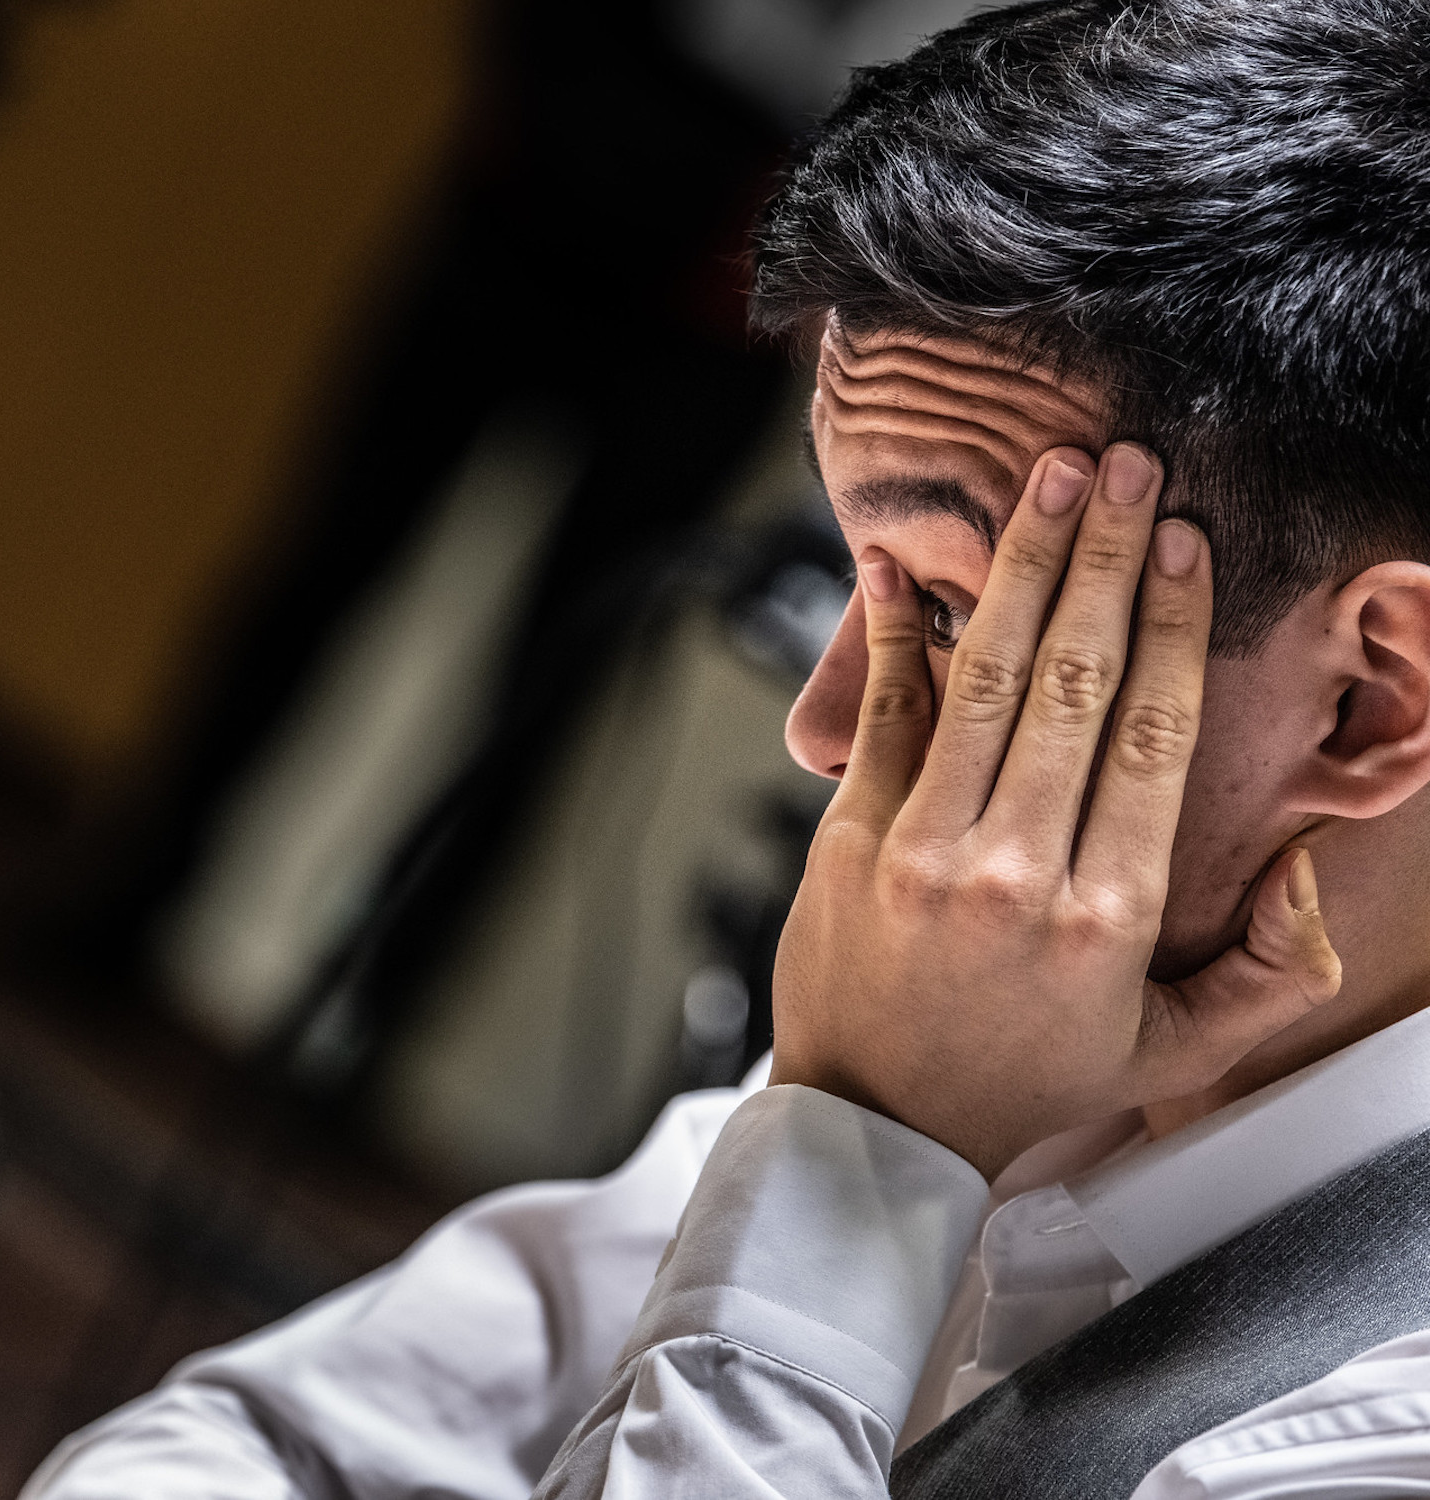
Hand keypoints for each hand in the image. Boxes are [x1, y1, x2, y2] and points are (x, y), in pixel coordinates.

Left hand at [768, 443, 1342, 1178]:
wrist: (875, 1125)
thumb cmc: (1018, 1082)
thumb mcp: (1167, 1054)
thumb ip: (1266, 975)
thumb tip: (1311, 871)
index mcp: (1106, 914)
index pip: (1155, 738)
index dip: (1175, 627)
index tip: (1185, 548)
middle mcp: (1015, 870)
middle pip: (1074, 682)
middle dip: (1106, 561)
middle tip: (1128, 468)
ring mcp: (921, 849)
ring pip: (984, 678)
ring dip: (1021, 568)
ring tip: (1050, 483)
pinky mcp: (848, 838)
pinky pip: (881, 715)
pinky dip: (891, 635)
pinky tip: (898, 567)